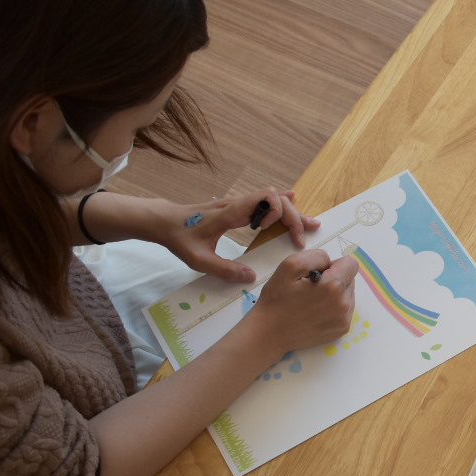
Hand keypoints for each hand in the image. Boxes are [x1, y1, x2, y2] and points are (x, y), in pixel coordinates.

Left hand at [161, 190, 321, 281]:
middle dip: (294, 216)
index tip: (284, 237)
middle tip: (304, 238)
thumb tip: (252, 277)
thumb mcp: (199, 260)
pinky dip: (282, 206)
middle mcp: (239, 204)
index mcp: (232, 212)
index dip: (281, 214)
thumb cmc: (180, 238)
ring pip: (272, 199)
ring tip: (311, 224)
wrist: (164, 221)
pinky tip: (294, 201)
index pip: (266, 199)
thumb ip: (225, 270)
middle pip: (276, 199)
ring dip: (292, 212)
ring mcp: (239, 204)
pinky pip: (265, 202)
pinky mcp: (238, 207)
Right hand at [246, 248, 360, 353]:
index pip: (351, 263)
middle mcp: (344, 304)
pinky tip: (316, 312)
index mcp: (333, 286)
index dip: (333, 264)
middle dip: (334, 278)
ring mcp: (344, 319)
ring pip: (348, 295)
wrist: (270, 333)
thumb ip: (317, 256)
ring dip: (335, 294)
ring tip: (312, 301)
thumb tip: (331, 261)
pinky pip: (345, 310)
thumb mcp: (290, 266)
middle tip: (311, 288)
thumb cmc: (277, 299)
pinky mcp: (341, 330)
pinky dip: (334, 307)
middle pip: (350, 279)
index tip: (317, 273)